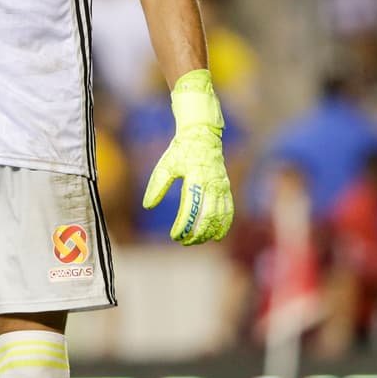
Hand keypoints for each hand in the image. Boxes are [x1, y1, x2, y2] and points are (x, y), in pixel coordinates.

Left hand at [142, 68, 234, 244]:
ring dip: (209, 232)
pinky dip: (224, 224)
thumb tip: (148, 205)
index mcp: (195, 179)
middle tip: (185, 242)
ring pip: (220, 216)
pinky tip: (217, 235)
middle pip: (207, 217)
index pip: (190, 210)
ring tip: (197, 241)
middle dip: (197, 233)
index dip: (183, 226)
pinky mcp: (226, 188)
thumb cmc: (180, 151)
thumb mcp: (165, 166)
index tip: (175, 235)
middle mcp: (211, 184)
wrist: (202, 135)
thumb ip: (157, 186)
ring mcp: (221, 187)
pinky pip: (229, 210)